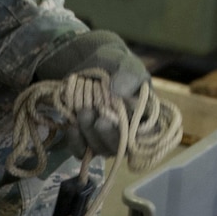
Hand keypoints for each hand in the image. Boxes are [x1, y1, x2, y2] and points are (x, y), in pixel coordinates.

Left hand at [33, 31, 147, 155]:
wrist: (90, 64)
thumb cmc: (115, 65)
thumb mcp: (125, 64)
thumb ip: (128, 75)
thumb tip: (118, 91)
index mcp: (144, 118)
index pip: (144, 137)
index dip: (131, 134)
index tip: (117, 120)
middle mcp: (126, 133)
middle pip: (119, 147)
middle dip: (107, 135)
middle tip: (99, 118)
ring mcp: (105, 139)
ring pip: (99, 149)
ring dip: (89, 134)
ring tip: (84, 113)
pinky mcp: (87, 140)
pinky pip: (81, 151)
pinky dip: (76, 142)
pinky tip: (72, 127)